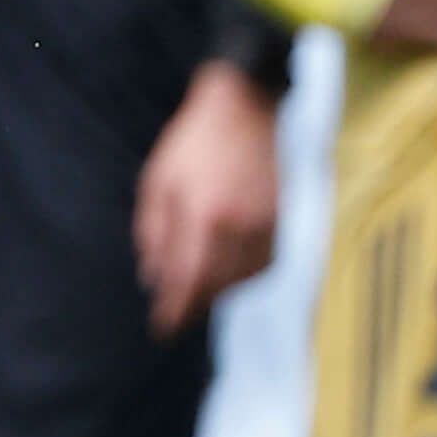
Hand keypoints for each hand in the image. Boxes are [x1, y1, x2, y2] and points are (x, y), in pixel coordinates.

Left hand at [131, 62, 283, 337]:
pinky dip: (243, 275)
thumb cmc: (194, 142)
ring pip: (242, 278)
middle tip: (175, 318)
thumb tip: (153, 278)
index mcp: (203, 213)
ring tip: (196, 295)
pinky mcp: (284, 219)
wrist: (247, 106)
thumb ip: (152, 233)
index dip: (174, 309)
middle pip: (216, 285)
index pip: (187, 278)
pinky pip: (263, 263)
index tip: (162, 329)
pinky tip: (226, 272)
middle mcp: (239, 224)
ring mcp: (267, 223)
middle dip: (194, 305)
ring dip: (217, 292)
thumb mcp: (158, 181)